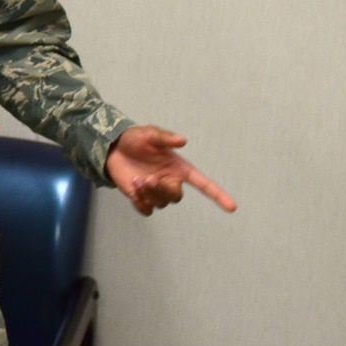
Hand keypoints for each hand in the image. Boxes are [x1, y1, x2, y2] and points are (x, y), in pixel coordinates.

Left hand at [106, 126, 236, 215]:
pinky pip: (147, 211)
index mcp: (179, 168)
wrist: (113, 149)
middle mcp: (171, 181)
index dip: (218, 195)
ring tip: (137, 179)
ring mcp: (157, 191)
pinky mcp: (142, 199)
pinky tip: (133, 190)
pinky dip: (140, 204)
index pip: (203, 184)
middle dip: (162, 190)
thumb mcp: (149, 134)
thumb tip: (183, 140)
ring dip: (148, 194)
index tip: (232, 207)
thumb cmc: (135, 139)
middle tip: (148, 179)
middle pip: (176, 197)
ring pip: (161, 204)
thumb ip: (165, 138)